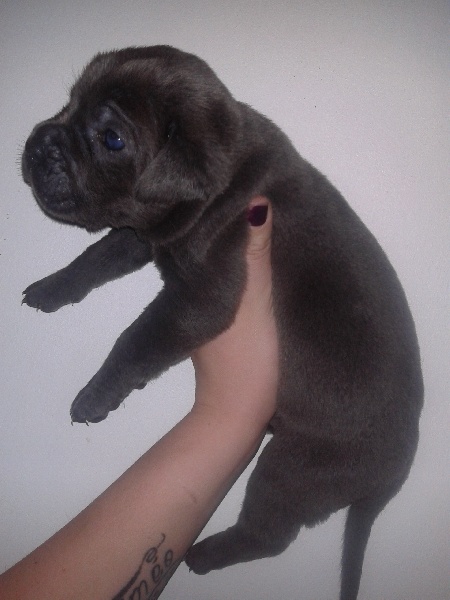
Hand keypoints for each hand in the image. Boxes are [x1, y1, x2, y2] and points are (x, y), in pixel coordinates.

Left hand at [191, 198, 277, 428]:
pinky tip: (252, 251)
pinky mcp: (213, 317)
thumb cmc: (246, 356)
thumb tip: (256, 199)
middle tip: (245, 185)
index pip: (192, 227)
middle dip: (219, 215)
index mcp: (190, 277)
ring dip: (227, 238)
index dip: (207, 201)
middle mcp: (187, 285)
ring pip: (211, 258)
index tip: (228, 175)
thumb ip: (255, 253)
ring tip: (252, 209)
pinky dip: (233, 261)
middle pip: (200, 240)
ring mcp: (198, 303)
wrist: (238, 413)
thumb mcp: (254, 300)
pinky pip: (220, 276)